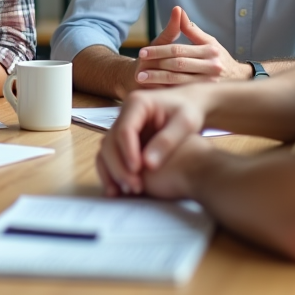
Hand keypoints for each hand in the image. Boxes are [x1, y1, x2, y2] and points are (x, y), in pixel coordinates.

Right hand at [95, 83, 211, 195]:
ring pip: (106, 151)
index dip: (128, 152)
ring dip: (113, 172)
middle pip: (110, 142)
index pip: (124, 130)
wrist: (188, 103)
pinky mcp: (123, 139)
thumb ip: (167, 141)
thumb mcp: (185, 123)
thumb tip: (148, 164)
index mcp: (137, 103)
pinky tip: (119, 190)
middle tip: (135, 187)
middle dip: (119, 166)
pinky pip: (110, 156)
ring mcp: (121, 126)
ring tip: (127, 191)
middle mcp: (124, 114)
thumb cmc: (188, 110)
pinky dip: (112, 172)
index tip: (138, 171)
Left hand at [134, 7, 248, 85]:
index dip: (158, 50)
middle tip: (138, 67)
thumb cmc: (215, 56)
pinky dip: (167, 90)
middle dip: (156, 66)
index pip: (178, 49)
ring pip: (178, 80)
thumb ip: (190, 28)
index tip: (142, 52)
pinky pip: (183, 92)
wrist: (236, 77)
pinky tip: (154, 89)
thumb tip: (177, 10)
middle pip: (177, 64)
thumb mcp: (207, 40)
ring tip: (141, 78)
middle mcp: (212, 66)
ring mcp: (210, 82)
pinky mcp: (206, 94)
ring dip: (158, 79)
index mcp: (210, 49)